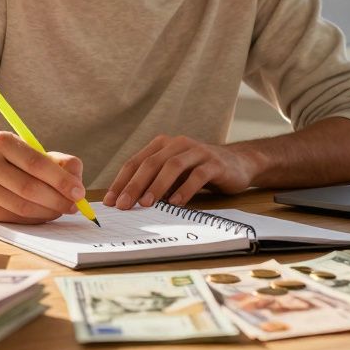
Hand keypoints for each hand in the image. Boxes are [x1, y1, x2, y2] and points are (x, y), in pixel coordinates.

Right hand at [0, 132, 85, 223]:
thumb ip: (57, 161)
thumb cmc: (10, 162)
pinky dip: (35, 218)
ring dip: (48, 211)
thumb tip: (77, 175)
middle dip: (57, 199)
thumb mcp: (31, 152)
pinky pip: (15, 217)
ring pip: (22, 206)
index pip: (36, 162)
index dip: (60, 179)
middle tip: (74, 206)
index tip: (79, 191)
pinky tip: (45, 214)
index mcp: (1, 141)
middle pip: (29, 187)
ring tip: (62, 210)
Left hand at [103, 135, 256, 208]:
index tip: (112, 201)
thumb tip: (128, 204)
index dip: (122, 181)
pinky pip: (198, 175)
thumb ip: (154, 184)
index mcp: (163, 145)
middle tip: (124, 205)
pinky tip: (176, 203)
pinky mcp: (215, 163)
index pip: (136, 162)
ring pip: (173, 166)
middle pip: (151, 163)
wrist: (237, 164)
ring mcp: (197, 151)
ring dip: (157, 186)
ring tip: (146, 204)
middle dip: (135, 185)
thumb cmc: (198, 172)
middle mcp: (178, 144)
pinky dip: (185, 189)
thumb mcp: (173, 176)